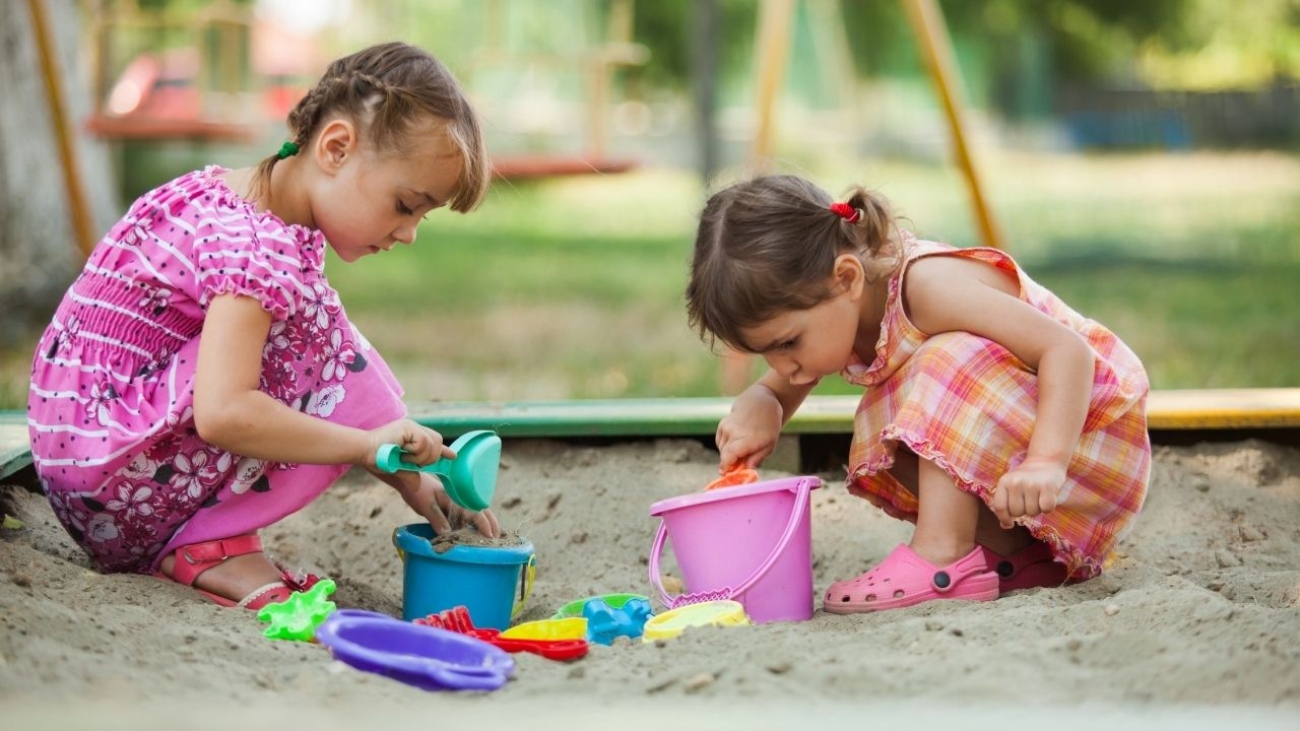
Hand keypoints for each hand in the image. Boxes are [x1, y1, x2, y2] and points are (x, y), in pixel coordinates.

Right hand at [363, 418, 453, 467]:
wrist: (363, 451)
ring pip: (432, 444)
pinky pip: (423, 443)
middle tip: (412, 462)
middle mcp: (414, 429)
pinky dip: (415, 452)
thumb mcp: (397, 468)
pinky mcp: (409, 426)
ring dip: (420, 457)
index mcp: (412, 436)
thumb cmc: (376, 459)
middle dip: (429, 458)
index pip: (433, 442)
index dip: (444, 450)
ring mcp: (412, 426)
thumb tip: (417, 486)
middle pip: (437, 442)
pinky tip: (403, 452)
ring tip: (404, 457)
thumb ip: (410, 473)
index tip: (453, 456)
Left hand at [383, 470, 501, 538]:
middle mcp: (459, 500)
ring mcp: (455, 502)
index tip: (491, 536)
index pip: (475, 512)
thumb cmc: (417, 490)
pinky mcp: (449, 505)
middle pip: (481, 511)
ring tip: (491, 535)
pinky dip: (472, 522)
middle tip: (498, 537)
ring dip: (484, 522)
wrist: (408, 478)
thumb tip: (447, 534)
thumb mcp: (426, 505)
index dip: (484, 525)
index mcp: (456, 498)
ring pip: (475, 512)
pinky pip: (465, 515)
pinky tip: (473, 531)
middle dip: (491, 523)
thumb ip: (437, 519)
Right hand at [715, 394, 782, 472]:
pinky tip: (737, 439)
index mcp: (748, 438)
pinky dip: (727, 446)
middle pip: (725, 455)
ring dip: (730, 453)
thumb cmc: (768, 427)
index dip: (725, 466)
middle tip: (741, 464)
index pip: (729, 455)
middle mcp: (734, 432)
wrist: (760, 403)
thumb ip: (757, 459)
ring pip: (722, 449)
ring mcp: (726, 427)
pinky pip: (720, 442)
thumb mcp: (770, 445)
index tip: (724, 474)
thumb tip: (745, 469)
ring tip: (743, 446)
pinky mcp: (721, 425)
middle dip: (731, 463)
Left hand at [990, 457, 1066, 528]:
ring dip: (1036, 508)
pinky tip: (1047, 496)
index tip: (1009, 523)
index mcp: (1004, 481)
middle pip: (1017, 512)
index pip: (1000, 507)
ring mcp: (1032, 484)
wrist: (1046, 461)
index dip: (1004, 518)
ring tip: (1038, 496)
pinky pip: (1046, 509)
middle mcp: (1016, 482)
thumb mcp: (1011, 486)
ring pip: (1032, 512)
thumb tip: (1005, 526)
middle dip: (1024, 510)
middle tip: (1029, 499)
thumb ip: (1005, 504)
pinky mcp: (1048, 487)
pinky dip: (1048, 507)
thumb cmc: (1026, 479)